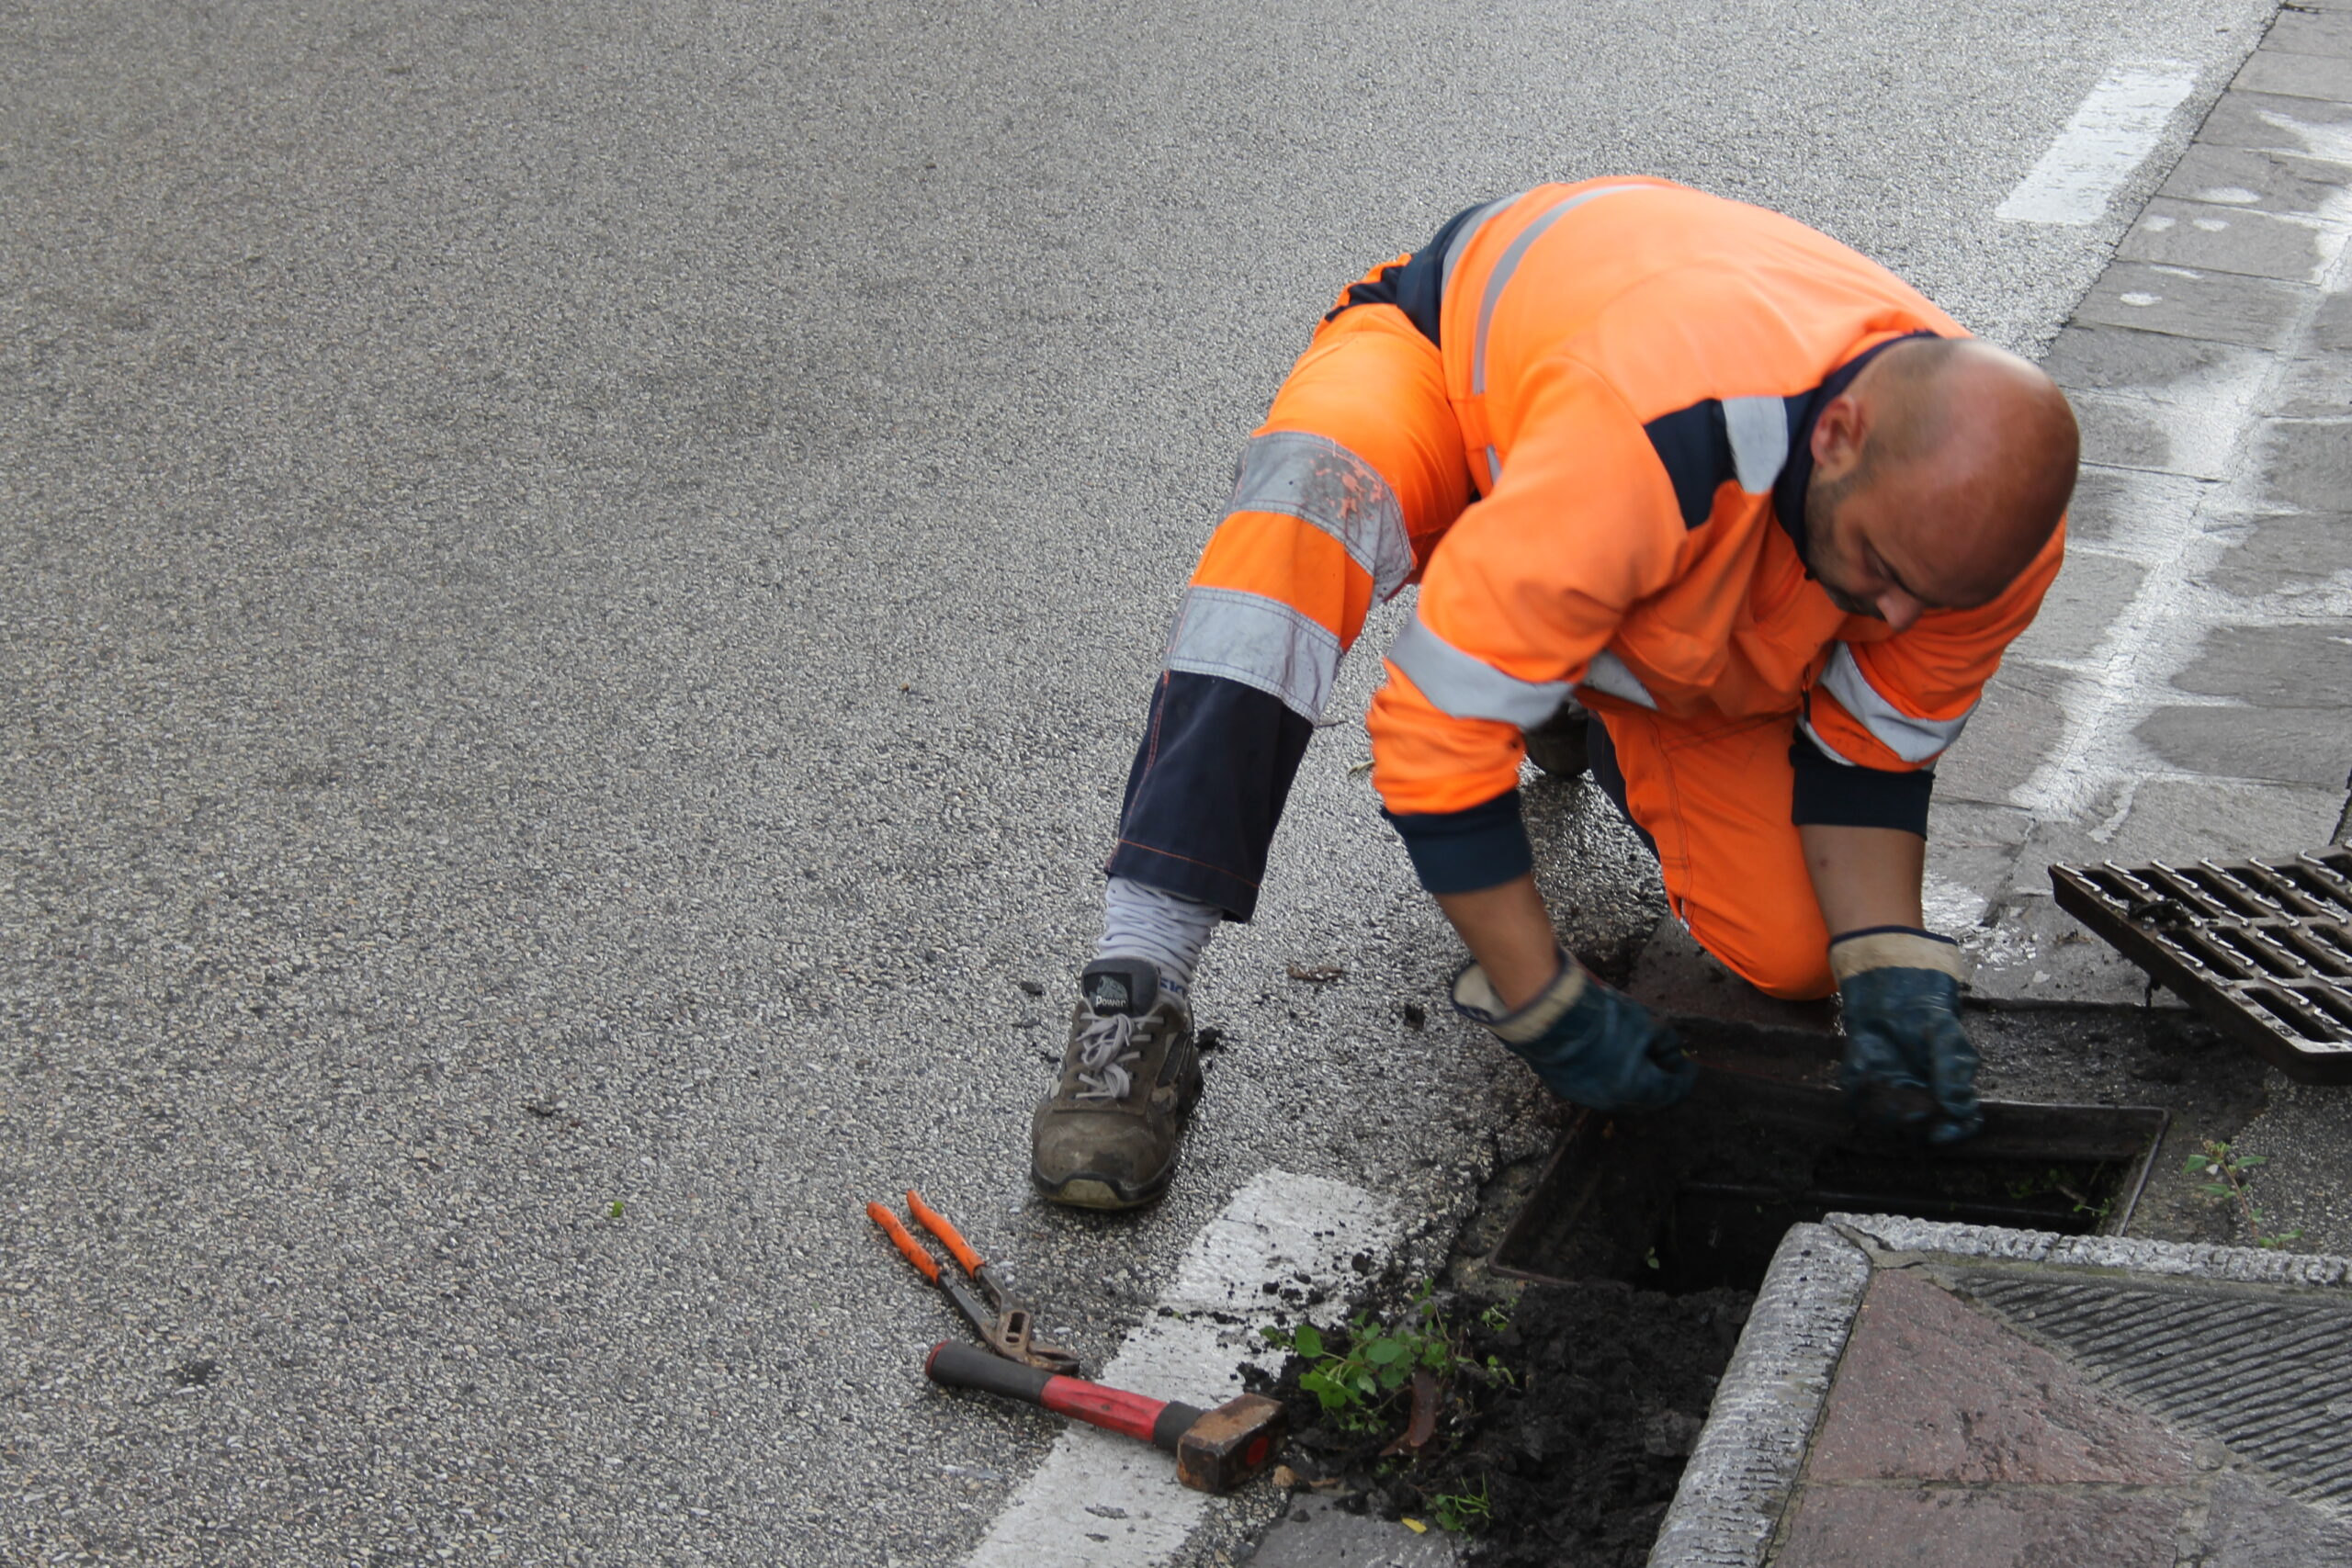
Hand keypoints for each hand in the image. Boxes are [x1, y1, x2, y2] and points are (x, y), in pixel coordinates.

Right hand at [1452, 952, 1695, 1111]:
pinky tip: (1606, 1055)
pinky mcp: (1563, 1086)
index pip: (1672, 1091)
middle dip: (1658, 1080)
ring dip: (1631, 1078)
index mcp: (1636, 1089)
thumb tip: (1671, 1053)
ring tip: (1635, 1055)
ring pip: (1618, 1093)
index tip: (1689, 1066)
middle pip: (1645, 1097)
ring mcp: (1585, 1096)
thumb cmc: (1602, 1018)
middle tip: (1664, 1061)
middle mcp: (1612, 1101)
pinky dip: (1607, 1074)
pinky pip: (1595, 1086)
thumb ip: (1664, 1041)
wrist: (1548, 1015)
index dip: (1685, 1078)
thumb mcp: (1644, 1022)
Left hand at [1831, 929, 1980, 1143]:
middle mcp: (1922, 1100)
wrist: (1892, 998)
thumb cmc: (1927, 1019)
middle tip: (1915, 1110)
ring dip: (1892, 1115)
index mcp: (1949, 1093)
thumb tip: (1958, 1110)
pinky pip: (1861, 1107)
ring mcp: (1892, 1096)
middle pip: (1923, 1132)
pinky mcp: (1864, 1088)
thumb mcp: (1948, 1038)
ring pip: (1891, 1125)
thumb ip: (1955, 1072)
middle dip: (1918, 1126)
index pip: (1961, 1125)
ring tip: (1895, 1090)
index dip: (1955, 1134)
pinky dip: (1865, 1101)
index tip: (1942, 1132)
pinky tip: (1873, 1080)